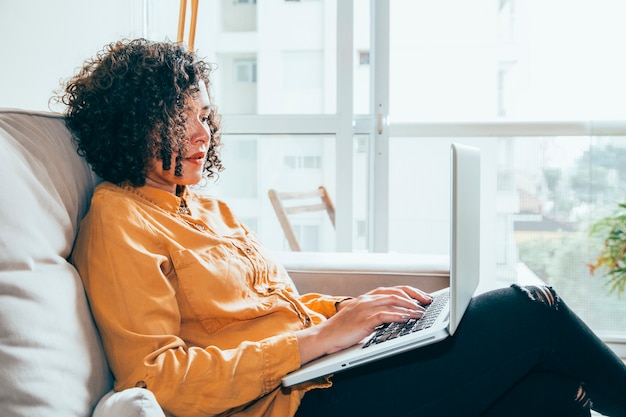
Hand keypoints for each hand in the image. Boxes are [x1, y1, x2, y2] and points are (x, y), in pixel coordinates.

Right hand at [295, 286, 432, 364]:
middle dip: (415, 296)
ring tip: (421, 312)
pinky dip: (398, 315)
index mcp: (366, 298)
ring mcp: (364, 308)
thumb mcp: (360, 318)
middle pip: (396, 292)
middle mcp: (366, 299)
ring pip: (392, 302)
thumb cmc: (341, 331)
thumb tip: (396, 318)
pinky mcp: (363, 319)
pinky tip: (407, 318)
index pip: (393, 290)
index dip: (410, 292)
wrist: (323, 337)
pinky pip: (384, 315)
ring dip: (410, 307)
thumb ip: (375, 315)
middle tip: (427, 302)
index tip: (422, 297)